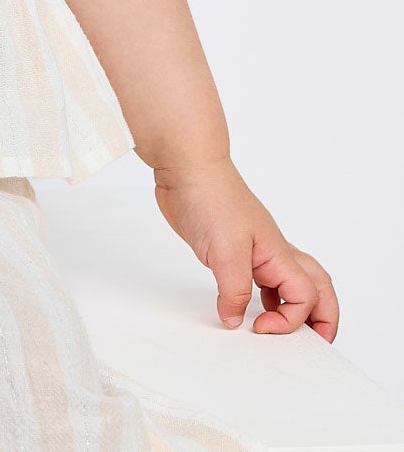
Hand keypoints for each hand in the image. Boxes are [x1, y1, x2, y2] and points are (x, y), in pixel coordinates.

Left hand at [153, 156, 338, 340]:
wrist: (186, 167)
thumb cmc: (210, 196)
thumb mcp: (223, 251)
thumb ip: (232, 290)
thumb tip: (234, 319)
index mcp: (278, 254)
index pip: (306, 298)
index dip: (289, 321)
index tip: (260, 328)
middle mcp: (273, 252)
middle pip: (317, 288)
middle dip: (322, 317)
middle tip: (316, 341)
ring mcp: (254, 248)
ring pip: (290, 282)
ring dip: (293, 307)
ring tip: (281, 328)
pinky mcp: (232, 246)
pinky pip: (260, 276)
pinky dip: (262, 294)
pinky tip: (248, 303)